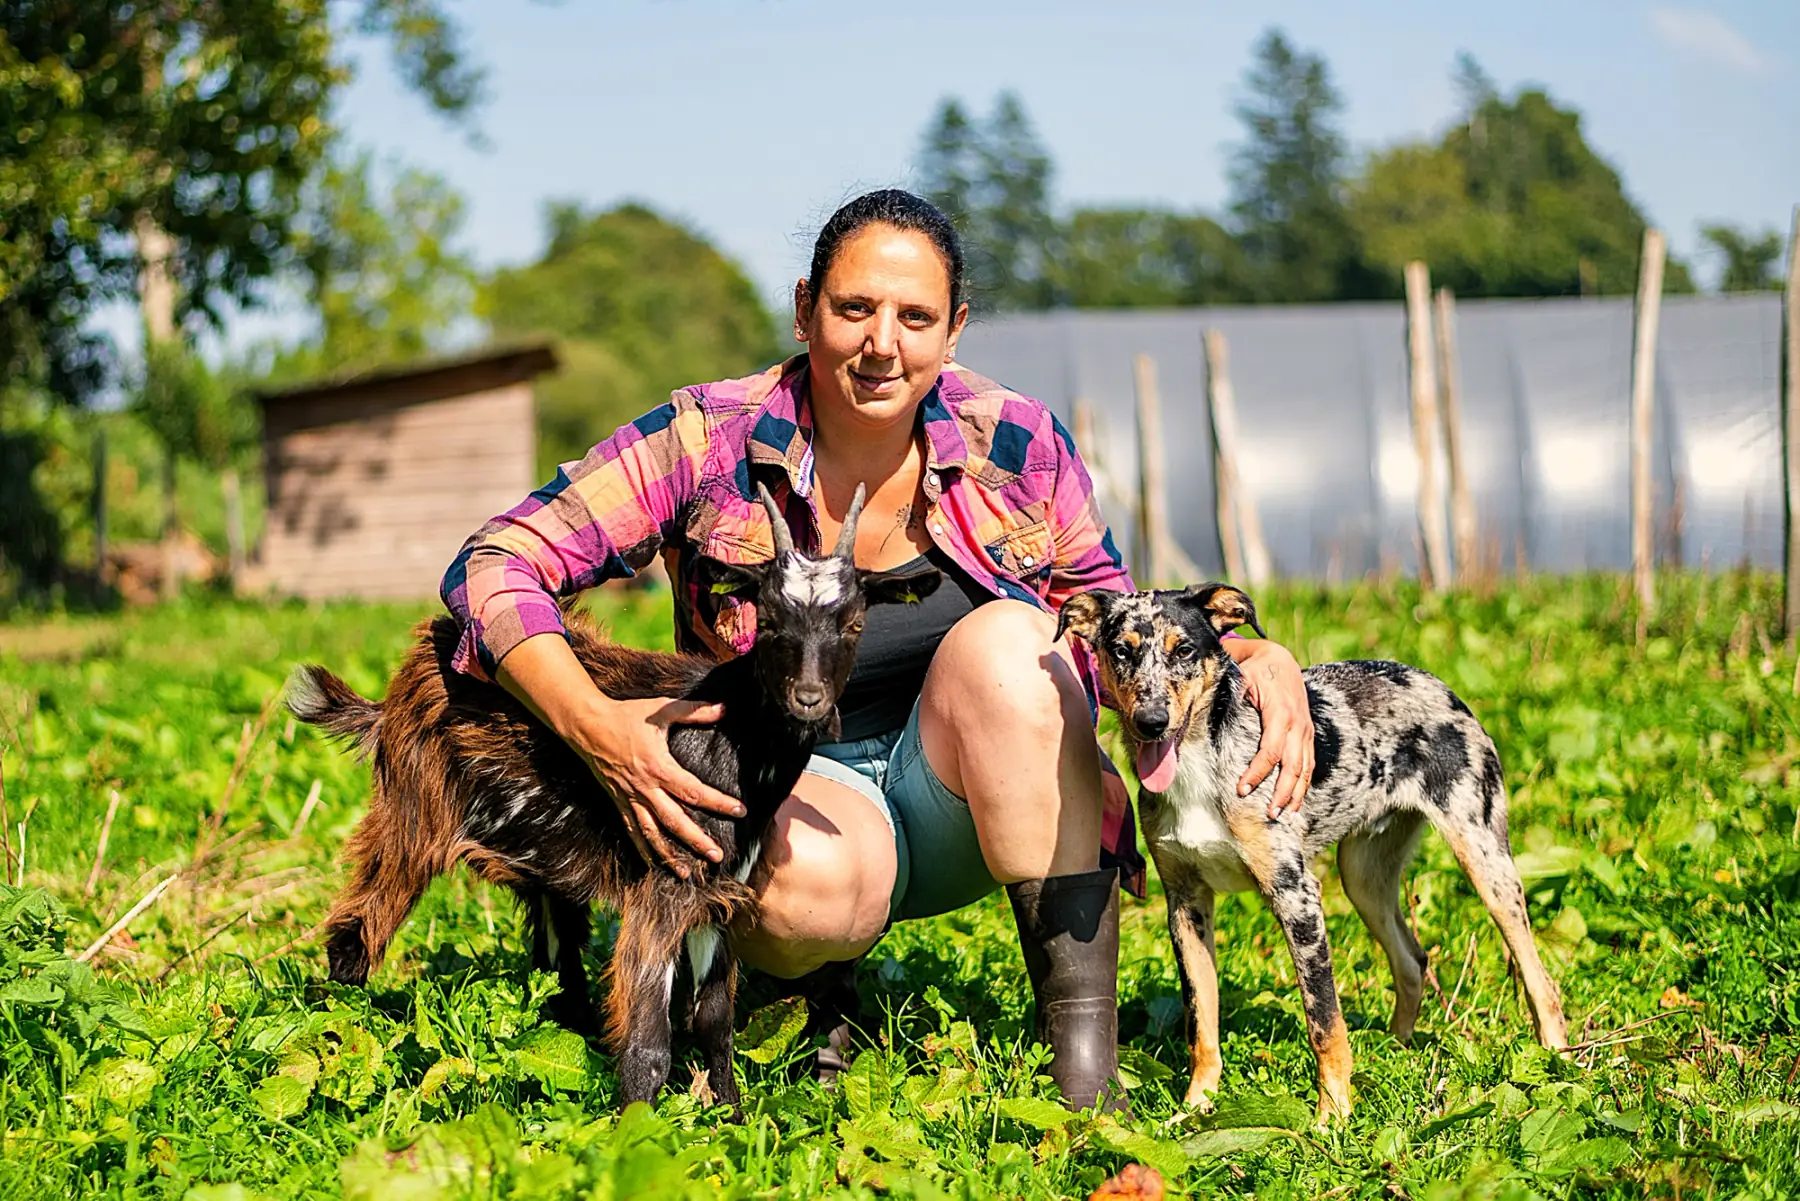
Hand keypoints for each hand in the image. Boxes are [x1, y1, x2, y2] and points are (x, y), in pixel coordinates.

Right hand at [571, 695, 745, 877]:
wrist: (587, 725)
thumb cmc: (625, 716)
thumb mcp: (660, 709)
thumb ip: (694, 711)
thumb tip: (724, 708)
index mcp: (659, 767)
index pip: (694, 792)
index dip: (719, 803)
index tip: (740, 811)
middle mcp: (645, 788)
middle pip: (675, 821)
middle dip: (697, 840)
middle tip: (717, 856)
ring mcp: (630, 798)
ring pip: (652, 833)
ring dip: (669, 855)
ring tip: (686, 874)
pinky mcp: (618, 802)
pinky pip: (631, 830)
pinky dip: (642, 849)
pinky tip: (653, 864)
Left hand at [1223, 638, 1314, 818]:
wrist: (1280, 658)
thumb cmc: (1254, 667)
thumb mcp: (1240, 671)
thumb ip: (1224, 690)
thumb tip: (1196, 700)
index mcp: (1279, 711)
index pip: (1271, 749)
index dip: (1258, 772)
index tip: (1241, 789)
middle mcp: (1296, 724)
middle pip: (1293, 766)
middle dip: (1281, 792)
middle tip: (1267, 814)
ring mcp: (1304, 731)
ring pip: (1305, 769)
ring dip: (1294, 794)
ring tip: (1281, 815)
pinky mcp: (1307, 735)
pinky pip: (1309, 765)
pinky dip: (1303, 786)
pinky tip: (1295, 805)